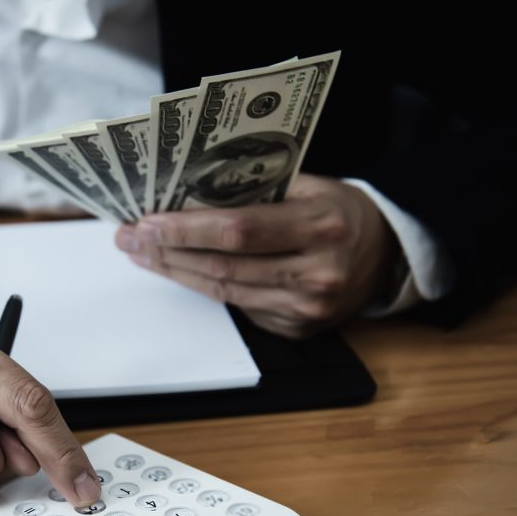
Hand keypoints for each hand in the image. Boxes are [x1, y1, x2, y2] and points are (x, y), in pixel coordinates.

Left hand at [115, 174, 399, 337]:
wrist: (387, 254)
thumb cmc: (339, 210)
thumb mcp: (308, 185)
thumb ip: (254, 190)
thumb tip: (185, 194)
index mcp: (321, 227)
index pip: (238, 231)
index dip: (186, 229)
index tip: (146, 223)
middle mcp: (316, 274)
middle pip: (223, 268)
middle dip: (168, 253)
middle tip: (129, 239)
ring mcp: (307, 309)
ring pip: (225, 292)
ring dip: (177, 273)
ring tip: (143, 254)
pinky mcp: (296, 330)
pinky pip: (240, 307)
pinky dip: (206, 287)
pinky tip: (181, 270)